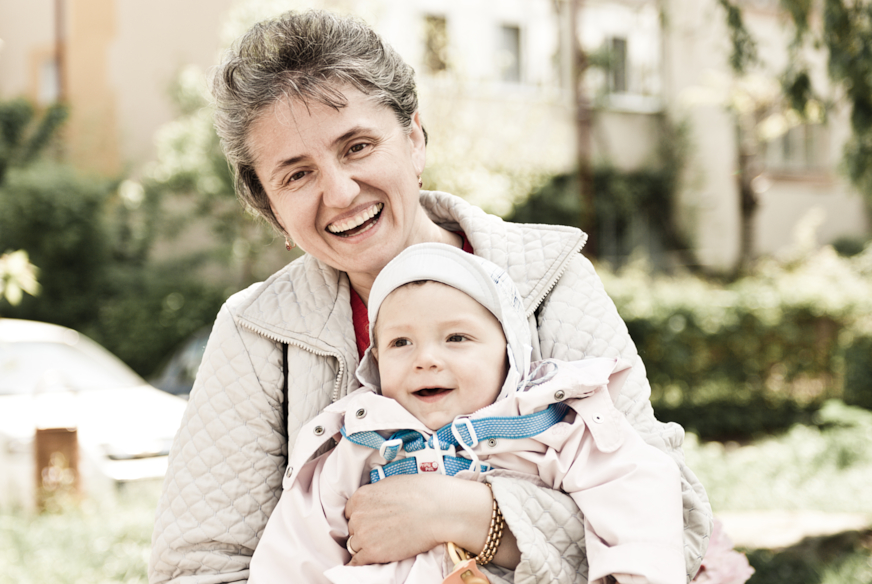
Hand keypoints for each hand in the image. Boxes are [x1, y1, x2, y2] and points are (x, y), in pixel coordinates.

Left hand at [344, 474, 518, 567]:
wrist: (440, 511)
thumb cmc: (424, 492)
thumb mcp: (394, 483)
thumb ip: (378, 494)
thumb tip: (378, 501)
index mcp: (362, 495)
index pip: (351, 511)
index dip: (362, 516)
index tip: (372, 521)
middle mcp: (358, 515)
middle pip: (353, 528)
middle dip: (365, 530)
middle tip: (382, 532)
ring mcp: (363, 535)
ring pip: (355, 545)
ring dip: (366, 546)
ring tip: (383, 545)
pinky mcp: (372, 553)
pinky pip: (357, 562)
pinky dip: (363, 562)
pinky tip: (371, 560)